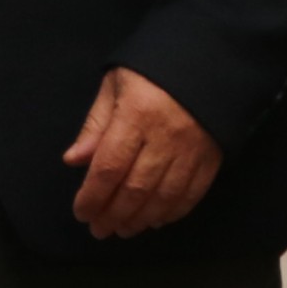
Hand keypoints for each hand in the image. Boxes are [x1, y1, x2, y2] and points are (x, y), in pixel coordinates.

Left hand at [64, 68, 220, 239]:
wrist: (210, 57)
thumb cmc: (153, 70)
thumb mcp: (116, 85)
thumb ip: (96, 124)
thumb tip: (74, 161)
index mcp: (137, 114)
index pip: (109, 167)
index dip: (93, 196)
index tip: (81, 212)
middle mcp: (166, 135)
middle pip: (135, 188)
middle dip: (113, 215)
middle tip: (99, 230)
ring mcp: (192, 149)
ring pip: (163, 197)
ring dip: (140, 219)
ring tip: (123, 229)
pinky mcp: (213, 156)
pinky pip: (192, 194)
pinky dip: (172, 212)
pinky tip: (155, 220)